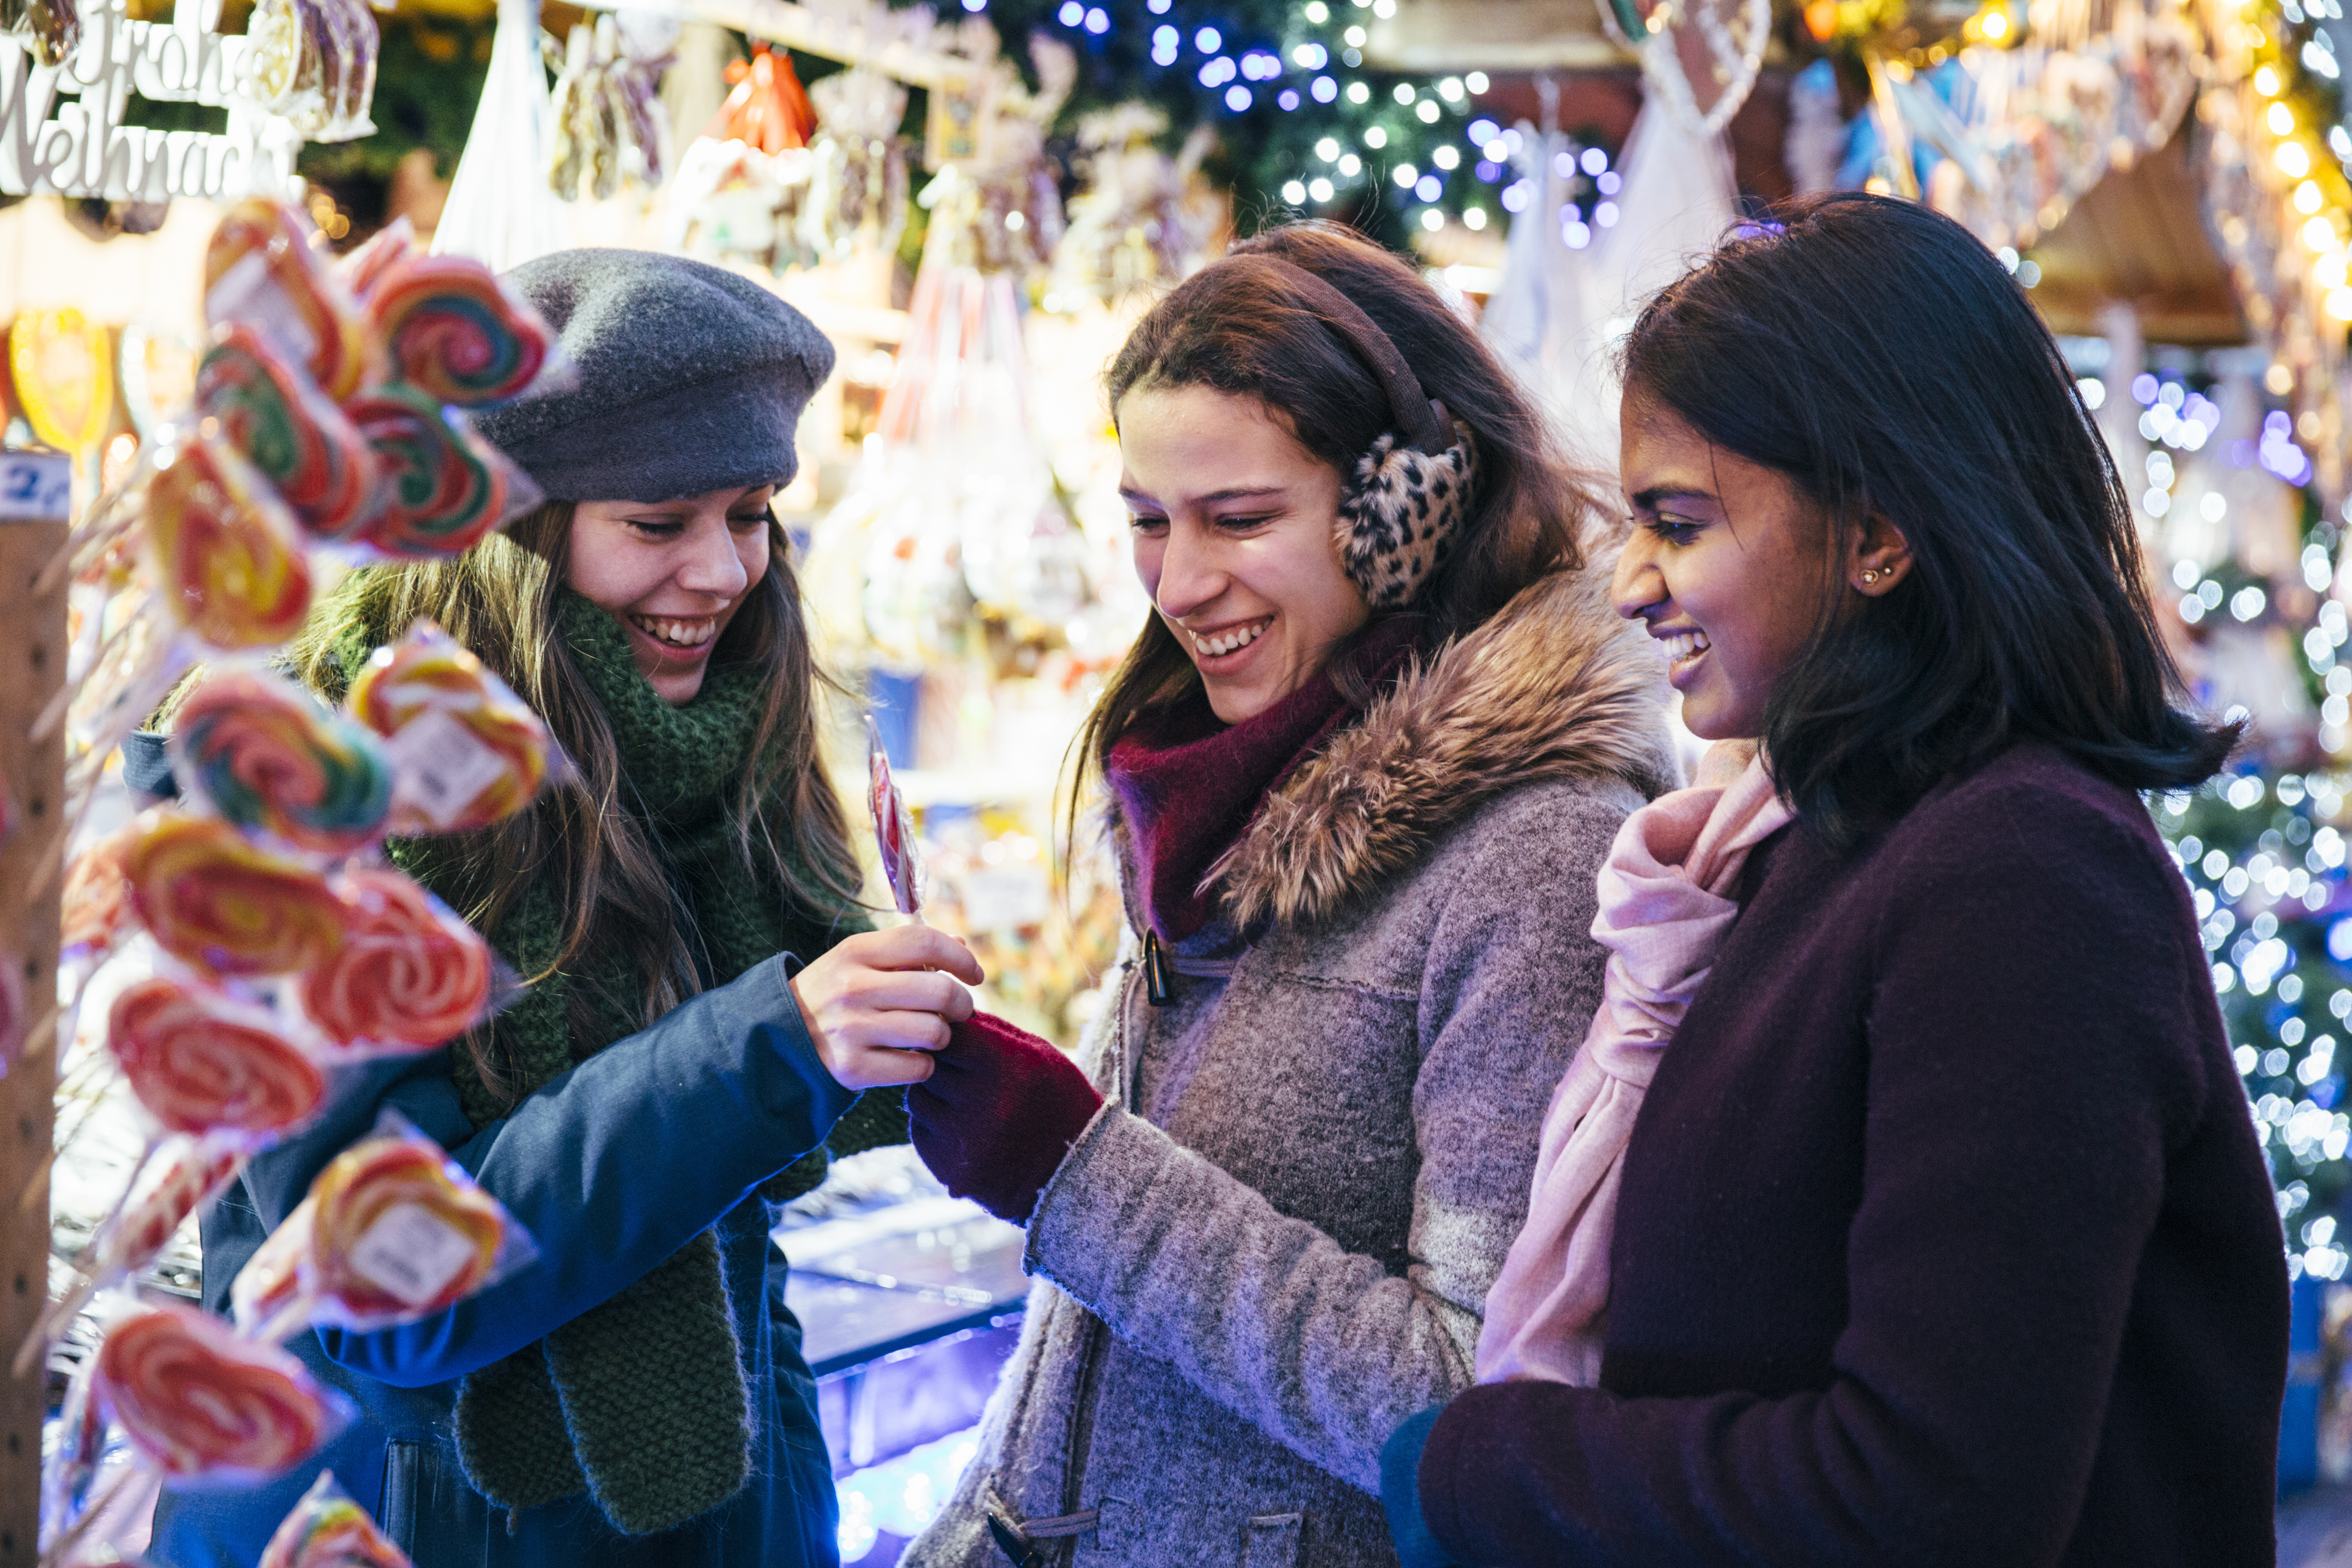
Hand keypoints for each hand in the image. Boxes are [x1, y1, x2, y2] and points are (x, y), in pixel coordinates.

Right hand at [790, 926, 983, 1089]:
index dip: (960, 957)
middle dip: (963, 1004)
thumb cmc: (832, 995)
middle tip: (959, 1011)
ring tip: (928, 1034)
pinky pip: (918, 1068)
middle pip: (939, 991)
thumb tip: (961, 948)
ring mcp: (852, 1029)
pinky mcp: (853, 1068)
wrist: (779, 1039)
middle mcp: (853, 988)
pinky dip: (923, 1066)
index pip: (924, 942)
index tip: (974, 974)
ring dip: (942, 1036)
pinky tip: (907, 1058)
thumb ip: (906, 952)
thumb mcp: (856, 961)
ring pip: (934, 1032)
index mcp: (855, 952)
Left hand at [910, 1011, 1103, 1222]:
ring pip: (917, 1097)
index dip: (951, 1032)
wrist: (1074, 1171)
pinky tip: (964, 1126)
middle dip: (941, 1060)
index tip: (959, 1038)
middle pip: (928, 1063)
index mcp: (1005, 1067)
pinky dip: (935, 1123)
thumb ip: (990, 1030)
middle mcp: (980, 1104)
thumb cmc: (1058, 1099)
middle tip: (962, 1069)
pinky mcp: (949, 1169)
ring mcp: (962, 1140)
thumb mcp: (1038, 1053)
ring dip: (934, 1091)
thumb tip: (943, 1012)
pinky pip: (920, 1130)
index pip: (949, 1034)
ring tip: (966, 1098)